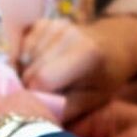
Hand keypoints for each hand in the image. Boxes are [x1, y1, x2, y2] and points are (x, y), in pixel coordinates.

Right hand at [17, 15, 136, 110]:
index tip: (44, 106)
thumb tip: (31, 114)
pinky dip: (27, 63)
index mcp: (85, 53)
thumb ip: (61, 108)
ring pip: (22, 61)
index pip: (42, 80)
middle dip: (32, 89)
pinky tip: (44, 66)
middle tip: (49, 96)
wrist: (113, 47)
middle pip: (30, 71)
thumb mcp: (91, 101)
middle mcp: (66, 33)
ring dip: (29, 76)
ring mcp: (53, 25)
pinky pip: (22, 50)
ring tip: (49, 81)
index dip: (37, 97)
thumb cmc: (103, 79)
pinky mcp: (43, 23)